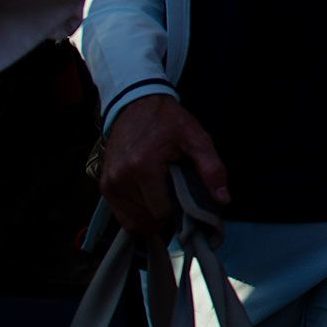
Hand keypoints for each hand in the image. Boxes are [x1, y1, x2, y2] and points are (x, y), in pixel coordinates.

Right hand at [98, 94, 228, 236]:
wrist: (136, 104)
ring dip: (151, 216)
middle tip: (177, 197)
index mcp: (143, 167)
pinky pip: (122, 215)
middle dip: (166, 216)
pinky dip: (137, 213)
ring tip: (163, 195)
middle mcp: (120, 178)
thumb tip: (223, 199)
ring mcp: (109, 183)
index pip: (162, 212)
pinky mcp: (104, 185)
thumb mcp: (197, 138)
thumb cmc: (168, 121)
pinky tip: (150, 197)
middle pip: (148, 220)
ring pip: (133, 222)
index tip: (188, 198)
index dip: (179, 211)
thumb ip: (212, 169)